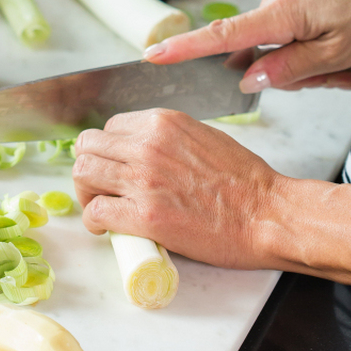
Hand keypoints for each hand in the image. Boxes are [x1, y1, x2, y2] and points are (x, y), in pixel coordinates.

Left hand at [73, 107, 281, 267]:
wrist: (267, 213)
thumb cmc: (245, 181)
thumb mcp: (204, 136)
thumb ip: (168, 138)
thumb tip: (144, 149)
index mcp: (162, 122)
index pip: (109, 127)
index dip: (107, 150)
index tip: (114, 167)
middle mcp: (148, 144)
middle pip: (88, 146)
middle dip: (90, 168)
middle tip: (101, 188)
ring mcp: (144, 179)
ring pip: (83, 174)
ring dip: (87, 193)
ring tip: (102, 207)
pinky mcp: (145, 215)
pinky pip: (96, 211)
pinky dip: (94, 221)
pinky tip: (107, 228)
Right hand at [145, 0, 350, 91]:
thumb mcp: (338, 52)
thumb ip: (290, 70)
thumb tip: (248, 79)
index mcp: (280, 13)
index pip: (220, 36)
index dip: (185, 49)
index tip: (152, 57)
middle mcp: (277, 2)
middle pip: (262, 58)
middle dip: (300, 76)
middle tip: (342, 74)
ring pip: (285, 52)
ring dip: (318, 66)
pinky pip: (298, 37)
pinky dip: (322, 51)